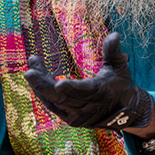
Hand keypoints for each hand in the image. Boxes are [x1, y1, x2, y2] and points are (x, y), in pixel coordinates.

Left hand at [24, 33, 152, 129]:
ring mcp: (78, 116)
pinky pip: (53, 106)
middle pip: (62, 98)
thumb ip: (113, 51)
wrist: (125, 113)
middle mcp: (87, 108)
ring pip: (54, 102)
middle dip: (44, 84)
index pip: (84, 91)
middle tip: (29, 71)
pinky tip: (35, 79)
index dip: (72, 88)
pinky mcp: (71, 120)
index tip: (59, 84)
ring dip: (39, 86)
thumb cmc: (121, 85)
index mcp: (101, 93)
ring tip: (31, 68)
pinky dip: (43, 94)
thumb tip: (114, 34)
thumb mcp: (119, 66)